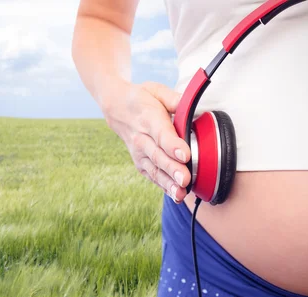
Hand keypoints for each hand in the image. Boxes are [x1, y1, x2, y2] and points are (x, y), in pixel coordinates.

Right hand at [100, 79, 191, 202]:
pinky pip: (152, 175)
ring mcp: (139, 152)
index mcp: (148, 117)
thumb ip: (175, 99)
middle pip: (158, 156)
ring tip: (180, 193)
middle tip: (185, 179)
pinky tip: (175, 195)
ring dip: (167, 182)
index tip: (185, 154)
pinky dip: (163, 186)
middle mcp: (141, 138)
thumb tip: (192, 106)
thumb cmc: (141, 99)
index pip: (161, 134)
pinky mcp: (140, 162)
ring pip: (154, 169)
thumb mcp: (156, 90)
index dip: (173, 145)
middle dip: (172, 169)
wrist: (115, 107)